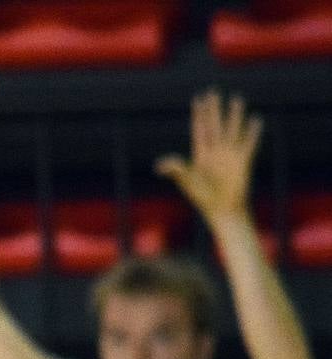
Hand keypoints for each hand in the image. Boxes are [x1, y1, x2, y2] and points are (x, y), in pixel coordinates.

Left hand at [155, 90, 262, 223]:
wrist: (222, 209)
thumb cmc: (203, 198)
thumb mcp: (188, 182)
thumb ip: (177, 170)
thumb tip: (159, 165)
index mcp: (201, 155)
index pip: (200, 129)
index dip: (199, 114)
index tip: (198, 99)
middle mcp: (215, 151)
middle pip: (215, 124)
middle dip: (214, 109)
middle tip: (213, 92)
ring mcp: (230, 155)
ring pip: (232, 129)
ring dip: (234, 115)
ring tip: (236, 99)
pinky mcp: (243, 161)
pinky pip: (249, 143)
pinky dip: (252, 132)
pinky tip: (256, 120)